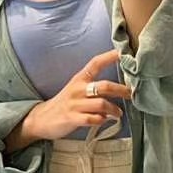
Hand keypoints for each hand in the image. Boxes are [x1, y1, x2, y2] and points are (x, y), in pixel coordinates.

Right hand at [12, 51, 130, 146]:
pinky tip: (103, 120)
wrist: (42, 118)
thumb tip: (118, 88)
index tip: (122, 52)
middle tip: (131, 94)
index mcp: (79, 79)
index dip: (109, 57)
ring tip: (118, 113)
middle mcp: (77, 90)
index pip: (95, 63)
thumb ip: (94, 88)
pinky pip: (93, 119)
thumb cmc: (65, 103)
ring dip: (114, 110)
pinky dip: (101, 120)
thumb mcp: (76, 89)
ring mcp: (74, 104)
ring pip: (101, 104)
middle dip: (121, 90)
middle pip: (104, 86)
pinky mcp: (72, 118)